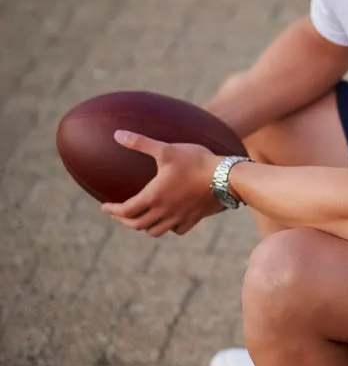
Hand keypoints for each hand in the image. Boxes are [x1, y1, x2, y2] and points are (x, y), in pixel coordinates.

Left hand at [101, 130, 222, 236]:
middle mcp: (164, 212)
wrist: (225, 177)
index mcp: (153, 196)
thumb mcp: (165, 149)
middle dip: (124, 220)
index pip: (126, 210)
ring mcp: (179, 217)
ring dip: (144, 226)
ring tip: (140, 218)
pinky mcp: (194, 219)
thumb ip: (140, 143)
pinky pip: (177, 230)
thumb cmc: (194, 161)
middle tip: (118, 214)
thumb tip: (117, 134)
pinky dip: (168, 228)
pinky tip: (168, 220)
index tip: (104, 207)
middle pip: (137, 225)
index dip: (112, 210)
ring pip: (155, 231)